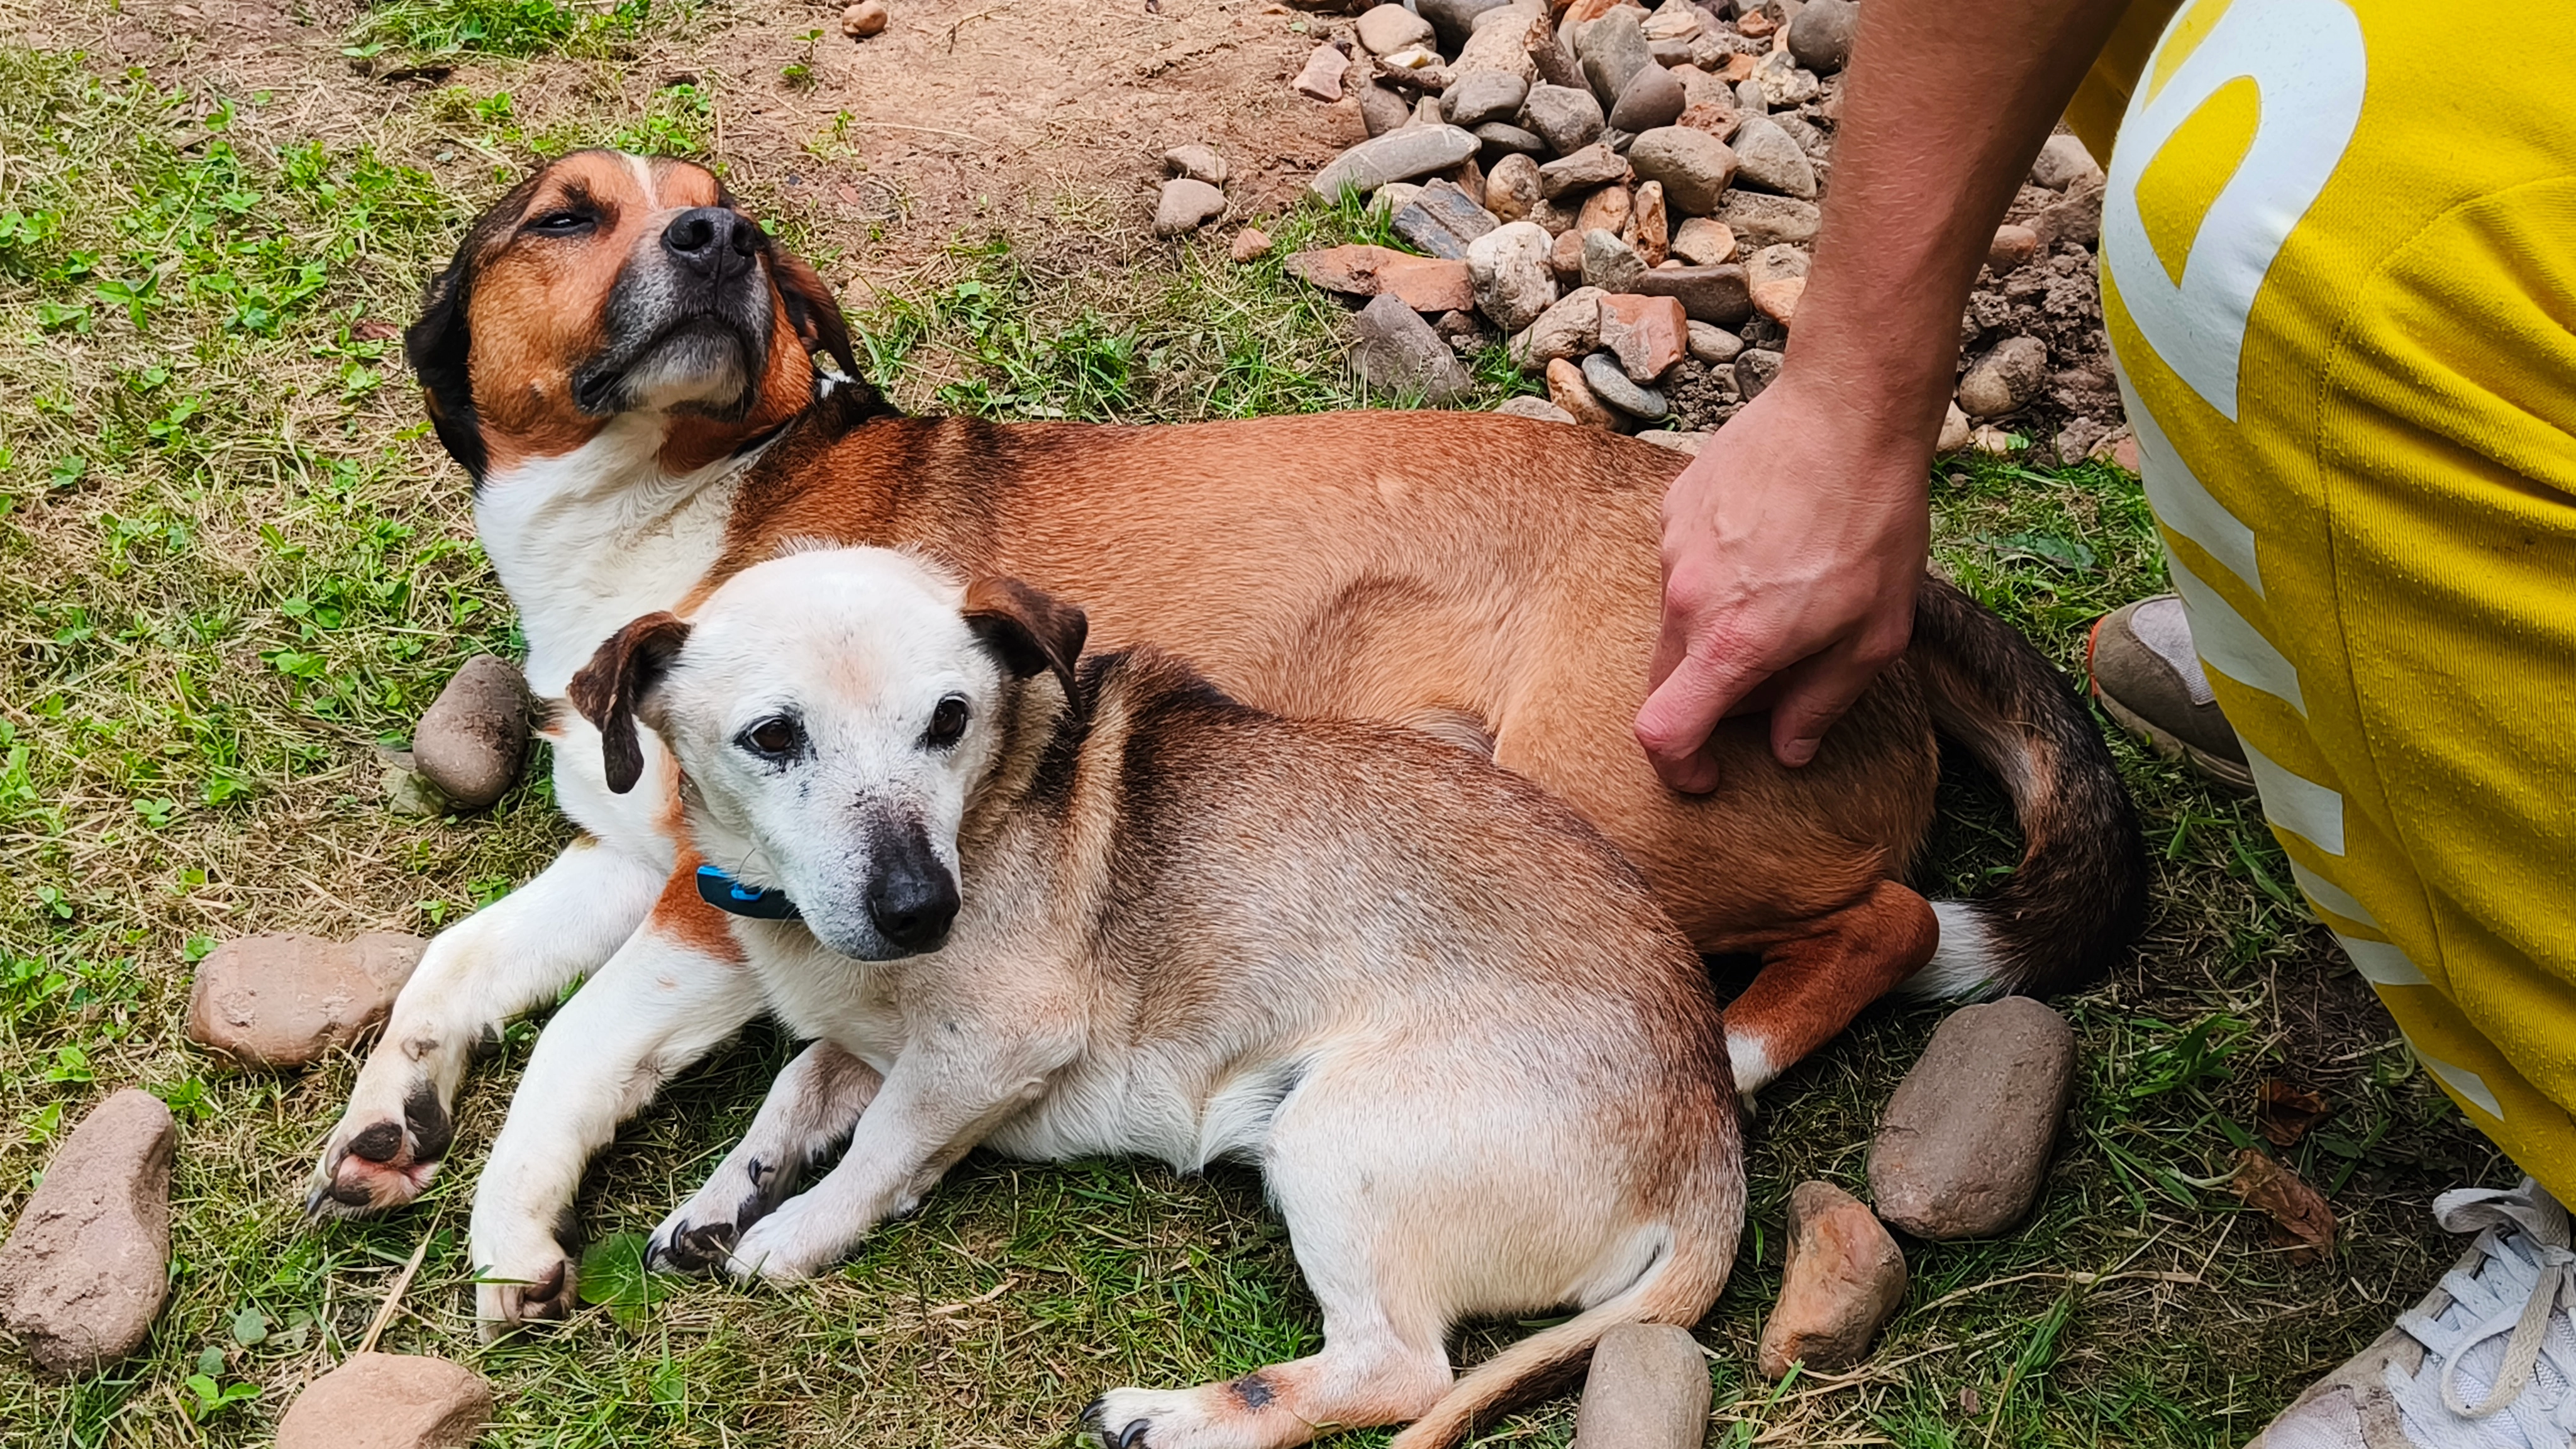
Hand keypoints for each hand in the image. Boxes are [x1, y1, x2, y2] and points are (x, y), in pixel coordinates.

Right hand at [1636, 373, 1932, 790]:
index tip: (1705, 775)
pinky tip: (1769, 542)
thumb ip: (1822, 702)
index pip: (1662, 732)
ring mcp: (1673, 549)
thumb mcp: (1875, 634)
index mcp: (1733, 642)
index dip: (1678, 768)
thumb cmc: (1873, 523)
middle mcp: (1686, 599)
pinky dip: (1716, 575)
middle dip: (1711, 698)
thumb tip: (1787, 750)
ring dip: (1718, 628)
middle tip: (1775, 678)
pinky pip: (1682, 564)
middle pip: (1668, 679)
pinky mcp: (1674, 506)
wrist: (1848, 410)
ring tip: (1786, 589)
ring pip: (1678, 619)